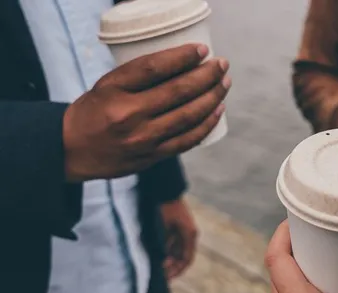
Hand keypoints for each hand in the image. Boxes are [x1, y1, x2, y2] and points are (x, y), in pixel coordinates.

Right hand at [63, 44, 230, 181]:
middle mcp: (128, 114)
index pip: (153, 68)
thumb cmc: (95, 110)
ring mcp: (142, 138)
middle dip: (206, 76)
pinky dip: (206, 124)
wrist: (72, 150)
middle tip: (222, 65)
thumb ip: (140, 77)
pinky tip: (217, 110)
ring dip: (212, 98)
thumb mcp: (107, 85)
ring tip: (223, 84)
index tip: (201, 50)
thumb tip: (186, 64)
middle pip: (177, 91)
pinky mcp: (151, 156)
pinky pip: (187, 140)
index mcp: (113, 90)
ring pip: (188, 116)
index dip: (182, 57)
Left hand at [161, 198, 197, 279]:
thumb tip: (163, 260)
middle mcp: (190, 234)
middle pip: (183, 257)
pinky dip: (167, 252)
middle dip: (173, 268)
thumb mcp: (164, 228)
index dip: (178, 271)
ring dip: (169, 260)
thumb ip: (165, 244)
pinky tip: (158, 257)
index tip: (167, 278)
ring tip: (158, 269)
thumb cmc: (164, 208)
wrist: (165, 190)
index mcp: (190, 235)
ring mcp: (184, 231)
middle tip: (161, 277)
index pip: (186, 259)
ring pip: (178, 252)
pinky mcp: (178, 228)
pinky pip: (174, 244)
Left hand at [265, 221, 337, 292]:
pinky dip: (299, 285)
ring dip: (295, 266)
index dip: (282, 232)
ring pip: (280, 286)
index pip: (276, 259)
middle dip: (294, 245)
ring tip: (319, 252)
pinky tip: (321, 283)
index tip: (298, 216)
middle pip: (277, 268)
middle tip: (316, 230)